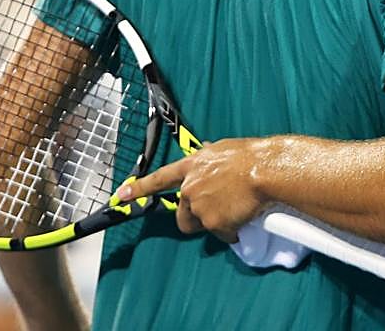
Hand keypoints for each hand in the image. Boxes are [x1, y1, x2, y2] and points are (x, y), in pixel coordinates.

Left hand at [117, 138, 272, 242]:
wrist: (264, 170)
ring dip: (218, 222)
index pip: (160, 179)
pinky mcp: (214, 223)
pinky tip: (244, 217)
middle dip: (195, 219)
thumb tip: (207, 151)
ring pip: (204, 225)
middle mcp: (190, 188)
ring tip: (238, 208)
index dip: (139, 188)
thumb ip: (210, 156)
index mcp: (192, 166)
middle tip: (216, 214)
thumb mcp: (223, 149)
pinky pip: (223, 234)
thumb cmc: (249, 156)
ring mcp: (200, 207)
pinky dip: (233, 230)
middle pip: (182, 215)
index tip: (120, 195)